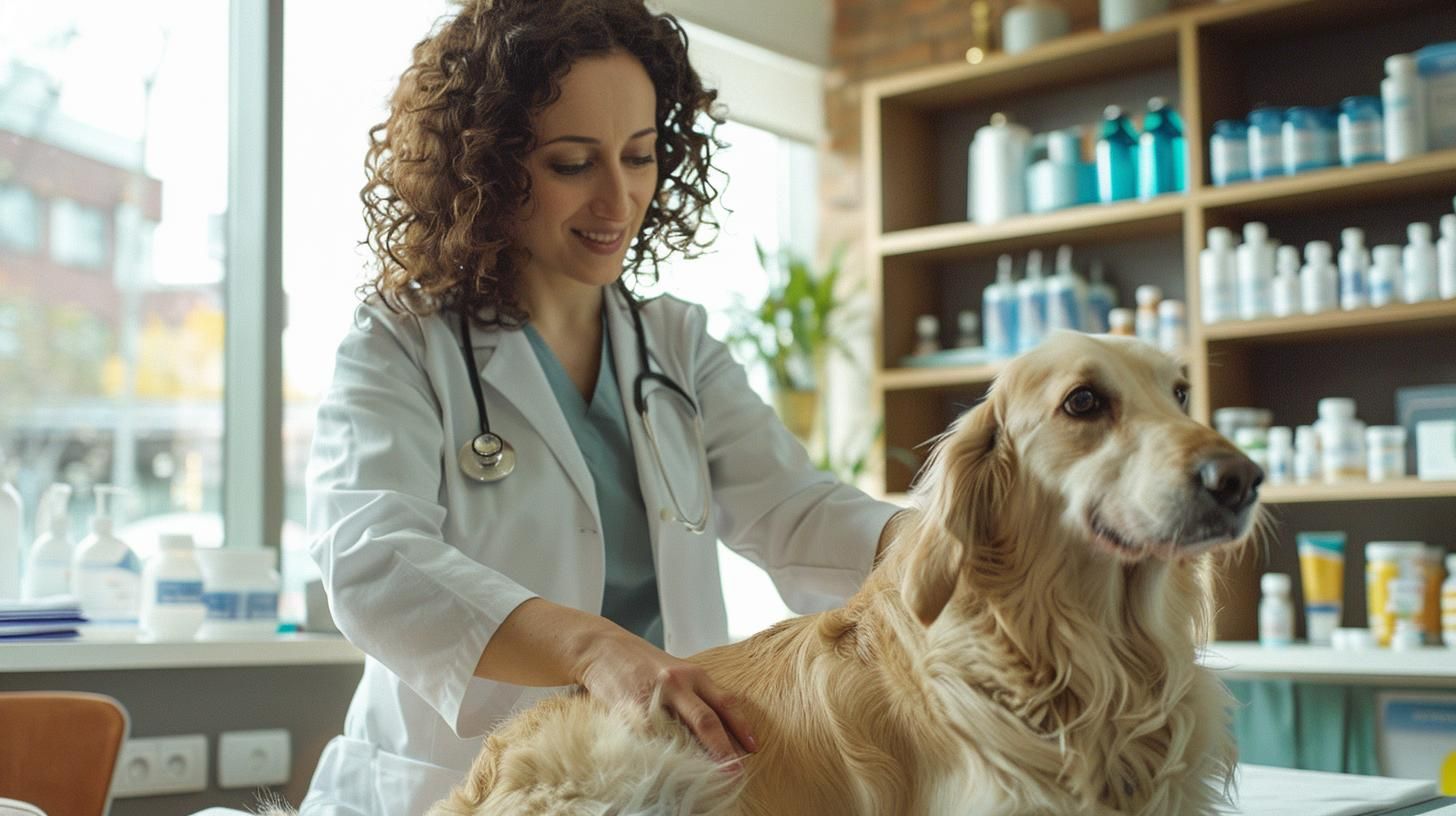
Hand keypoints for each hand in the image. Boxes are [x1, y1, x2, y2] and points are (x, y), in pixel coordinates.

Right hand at [574, 626, 758, 766]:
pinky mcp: (631, 707)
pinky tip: (667, 767)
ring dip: (693, 758)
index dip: (742, 726)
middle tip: (735, 772)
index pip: (725, 703)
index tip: (754, 747)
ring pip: (678, 733)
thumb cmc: (642, 662)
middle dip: (724, 750)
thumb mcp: (676, 671)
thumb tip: (717, 728)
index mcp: (694, 674)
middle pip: (706, 720)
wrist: (603, 647)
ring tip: (704, 777)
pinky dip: (661, 754)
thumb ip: (694, 695)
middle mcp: (677, 683)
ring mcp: (653, 695)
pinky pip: (650, 737)